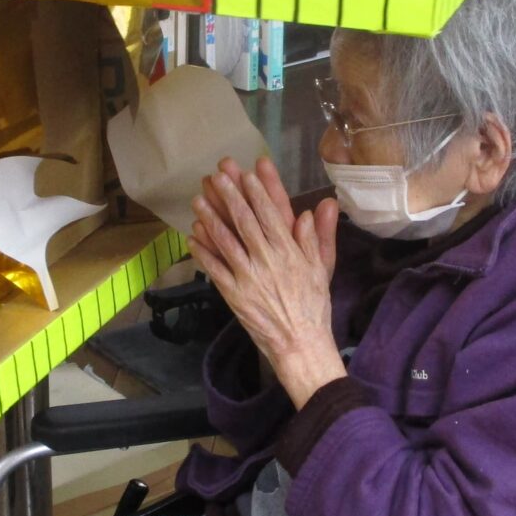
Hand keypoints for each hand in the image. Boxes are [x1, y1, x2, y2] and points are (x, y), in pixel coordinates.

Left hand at [190, 157, 345, 407]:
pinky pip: (215, 269)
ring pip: (226, 241)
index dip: (258, 192)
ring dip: (210, 218)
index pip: (272, 215)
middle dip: (230, 195)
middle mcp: (268, 260)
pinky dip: (203, 251)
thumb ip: (319, 237)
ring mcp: (248, 277)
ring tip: (198, 199)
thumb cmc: (313, 305)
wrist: (300, 343)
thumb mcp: (323, 268)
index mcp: (290, 252)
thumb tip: (320, 206)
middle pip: (245, 222)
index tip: (248, 172)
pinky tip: (192, 235)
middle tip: (217, 174)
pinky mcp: (234, 295)